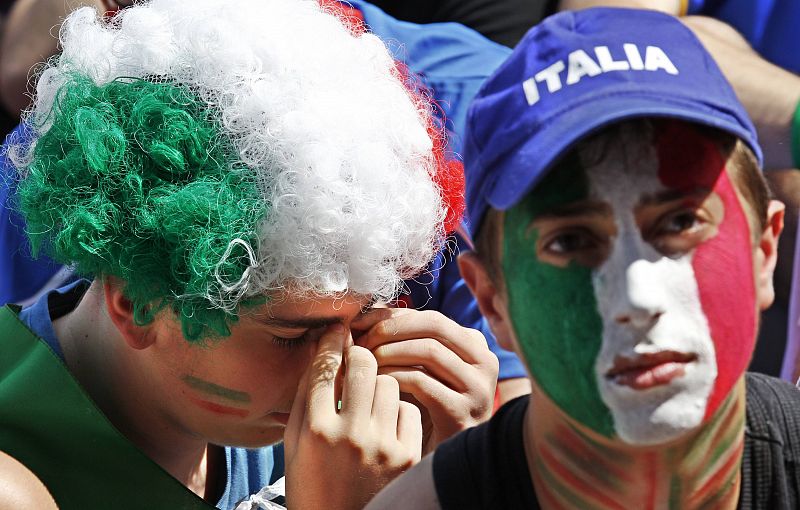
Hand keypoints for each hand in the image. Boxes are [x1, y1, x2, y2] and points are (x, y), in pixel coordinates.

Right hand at [284, 324, 421, 509]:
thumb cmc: (312, 486)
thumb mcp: (295, 445)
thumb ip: (306, 398)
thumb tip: (321, 352)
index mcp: (315, 430)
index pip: (325, 367)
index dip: (332, 341)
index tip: (338, 331)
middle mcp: (349, 434)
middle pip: (363, 364)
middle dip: (361, 353)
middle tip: (358, 357)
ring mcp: (382, 445)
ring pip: (390, 382)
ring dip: (380, 382)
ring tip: (371, 397)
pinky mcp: (407, 456)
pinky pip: (409, 409)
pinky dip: (398, 411)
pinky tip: (387, 423)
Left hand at [352, 308, 497, 454]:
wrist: (439, 464)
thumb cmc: (422, 410)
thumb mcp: (418, 368)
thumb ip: (403, 339)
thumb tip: (366, 311)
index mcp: (474, 345)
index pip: (431, 316)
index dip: (391, 316)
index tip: (358, 324)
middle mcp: (485, 361)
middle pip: (433, 326)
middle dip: (391, 329)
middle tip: (360, 342)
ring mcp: (478, 387)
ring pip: (429, 351)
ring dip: (389, 352)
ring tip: (364, 364)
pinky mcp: (463, 412)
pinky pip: (423, 382)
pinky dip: (394, 377)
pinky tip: (376, 385)